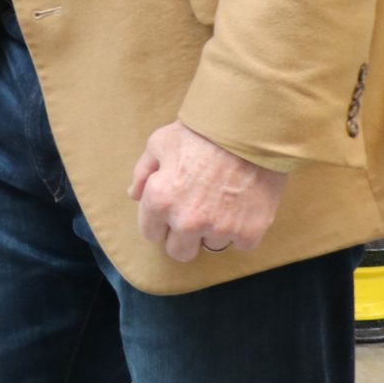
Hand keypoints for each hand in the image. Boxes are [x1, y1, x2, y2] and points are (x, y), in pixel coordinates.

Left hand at [130, 122, 286, 261]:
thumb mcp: (160, 143)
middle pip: (179, 252)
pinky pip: (241, 244)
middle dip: (184, 237)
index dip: (160, 222)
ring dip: (215, 230)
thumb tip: (134, 195)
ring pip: (212, 245)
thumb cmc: (200, 133)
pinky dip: (242, 229)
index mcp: (160, 201)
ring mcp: (219, 229)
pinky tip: (243, 206)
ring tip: (223, 202)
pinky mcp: (249, 232)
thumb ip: (143, 172)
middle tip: (196, 215)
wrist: (249, 130)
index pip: (151, 233)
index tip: (172, 212)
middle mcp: (186, 221)